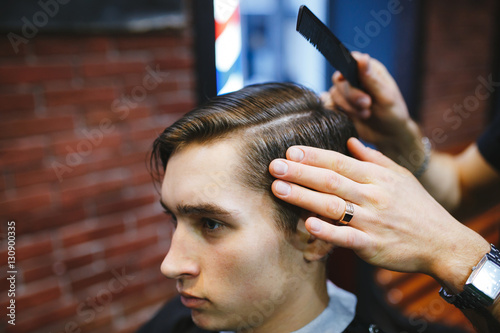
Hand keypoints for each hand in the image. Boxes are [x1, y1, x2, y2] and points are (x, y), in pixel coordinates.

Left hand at [269, 138, 489, 290]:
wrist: (443, 242)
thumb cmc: (418, 207)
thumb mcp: (401, 176)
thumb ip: (373, 158)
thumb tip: (350, 140)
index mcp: (377, 177)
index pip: (339, 162)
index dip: (313, 156)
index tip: (290, 151)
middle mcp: (372, 196)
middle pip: (330, 181)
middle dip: (300, 172)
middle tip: (273, 166)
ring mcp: (372, 221)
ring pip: (333, 206)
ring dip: (303, 197)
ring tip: (279, 189)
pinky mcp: (372, 246)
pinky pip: (346, 237)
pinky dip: (327, 231)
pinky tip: (308, 223)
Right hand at [324, 52, 422, 166]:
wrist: (389, 136)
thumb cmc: (393, 114)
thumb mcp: (386, 96)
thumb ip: (371, 79)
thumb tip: (362, 58)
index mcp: (368, 69)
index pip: (351, 61)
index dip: (349, 70)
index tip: (353, 82)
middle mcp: (355, 79)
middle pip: (340, 80)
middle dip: (351, 95)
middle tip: (367, 104)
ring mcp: (346, 93)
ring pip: (334, 94)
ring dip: (349, 107)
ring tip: (367, 114)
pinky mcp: (340, 107)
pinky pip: (330, 106)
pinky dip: (340, 113)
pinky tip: (352, 119)